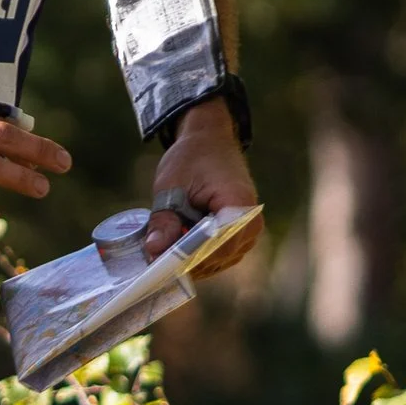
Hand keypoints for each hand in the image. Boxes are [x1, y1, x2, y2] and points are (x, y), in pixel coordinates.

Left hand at [144, 96, 260, 264]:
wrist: (210, 143)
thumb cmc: (192, 159)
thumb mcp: (171, 187)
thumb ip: (164, 221)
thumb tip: (154, 252)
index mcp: (238, 205)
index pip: (218, 245)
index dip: (190, 257)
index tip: (162, 262)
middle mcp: (251, 223)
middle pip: (218, 257)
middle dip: (186, 261)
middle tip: (155, 259)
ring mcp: (248, 232)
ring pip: (218, 261)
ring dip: (191, 259)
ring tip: (166, 248)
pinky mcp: (240, 236)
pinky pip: (219, 256)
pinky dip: (197, 255)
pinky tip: (178, 245)